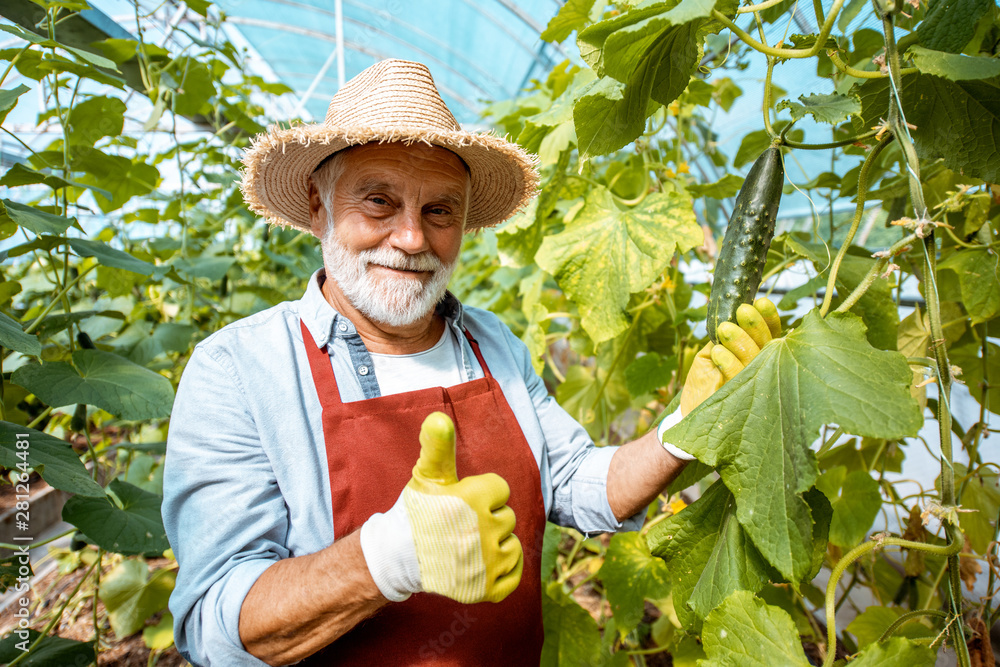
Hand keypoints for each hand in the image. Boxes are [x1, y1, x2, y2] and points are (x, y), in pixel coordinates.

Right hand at [360, 412, 522, 603]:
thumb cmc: (416, 511)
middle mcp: (485, 530)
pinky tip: (481, 564)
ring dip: (495, 544)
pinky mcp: (488, 588)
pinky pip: (515, 574)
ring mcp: (488, 562)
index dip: (480, 494)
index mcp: (475, 498)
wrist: (399, 556)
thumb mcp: (427, 475)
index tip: (460, 503)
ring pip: (512, 545)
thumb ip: (438, 445)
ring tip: (466, 545)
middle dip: (487, 519)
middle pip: (506, 517)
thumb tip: (438, 418)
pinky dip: (503, 570)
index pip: (501, 489)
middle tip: (459, 526)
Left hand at [657, 298, 781, 460]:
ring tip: (726, 328)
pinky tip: (719, 351)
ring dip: (741, 341)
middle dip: (755, 326)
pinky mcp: (740, 400)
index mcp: (757, 355)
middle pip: (767, 344)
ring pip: (755, 360)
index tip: (759, 301)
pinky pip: (738, 378)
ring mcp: (753, 386)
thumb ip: (722, 337)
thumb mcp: (710, 354)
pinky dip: (729, 362)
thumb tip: (728, 313)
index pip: (770, 333)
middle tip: (743, 310)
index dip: (768, 318)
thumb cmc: (703, 382)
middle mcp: (762, 370)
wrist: (690, 414)